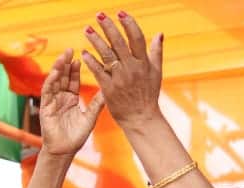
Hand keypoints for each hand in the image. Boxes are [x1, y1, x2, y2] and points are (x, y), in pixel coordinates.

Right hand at [38, 49, 104, 156]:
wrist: (65, 151)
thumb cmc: (77, 137)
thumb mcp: (91, 117)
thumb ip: (98, 103)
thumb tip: (110, 89)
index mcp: (71, 100)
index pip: (72, 80)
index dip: (75, 69)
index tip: (80, 56)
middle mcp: (60, 99)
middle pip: (62, 77)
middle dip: (65, 64)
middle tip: (70, 50)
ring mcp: (52, 102)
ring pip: (54, 81)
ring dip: (58, 68)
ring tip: (63, 56)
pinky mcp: (45, 108)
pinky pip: (47, 92)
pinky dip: (50, 81)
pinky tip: (55, 72)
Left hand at [81, 12, 162, 129]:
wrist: (140, 118)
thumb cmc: (148, 95)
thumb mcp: (156, 72)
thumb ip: (156, 52)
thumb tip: (159, 33)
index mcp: (144, 62)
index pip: (136, 38)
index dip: (128, 24)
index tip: (120, 12)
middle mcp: (131, 68)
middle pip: (118, 43)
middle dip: (108, 27)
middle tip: (99, 15)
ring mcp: (119, 78)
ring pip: (106, 55)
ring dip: (95, 40)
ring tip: (87, 29)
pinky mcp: (109, 89)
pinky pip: (98, 72)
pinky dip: (91, 61)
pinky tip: (84, 52)